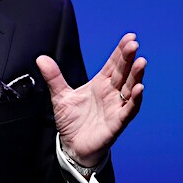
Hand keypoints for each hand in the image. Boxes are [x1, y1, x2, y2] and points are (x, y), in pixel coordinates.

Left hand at [36, 33, 146, 166]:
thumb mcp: (60, 96)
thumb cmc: (72, 121)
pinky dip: (135, 100)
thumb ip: (53, 77)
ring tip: (141, 62)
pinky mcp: (117, 123)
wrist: (72, 146)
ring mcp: (116, 107)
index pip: (113, 64)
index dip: (120, 51)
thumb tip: (41, 58)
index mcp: (100, 84)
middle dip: (129, 58)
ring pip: (130, 89)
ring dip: (136, 76)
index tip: (129, 37)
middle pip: (123, 73)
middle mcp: (111, 94)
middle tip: (134, 44)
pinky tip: (139, 89)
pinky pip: (129, 110)